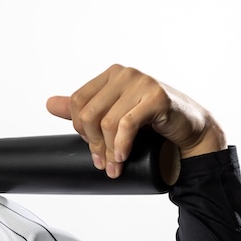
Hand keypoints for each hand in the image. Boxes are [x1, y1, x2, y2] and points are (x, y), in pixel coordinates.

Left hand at [46, 65, 226, 178]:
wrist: (191, 129)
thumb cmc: (153, 121)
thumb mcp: (115, 114)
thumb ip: (84, 109)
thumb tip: (50, 104)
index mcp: (110, 75)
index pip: (78, 102)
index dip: (80, 129)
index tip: (93, 149)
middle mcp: (124, 74)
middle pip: (89, 113)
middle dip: (94, 144)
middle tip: (103, 162)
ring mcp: (142, 82)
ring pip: (106, 122)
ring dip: (108, 150)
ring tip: (114, 166)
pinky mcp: (157, 97)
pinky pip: (126, 124)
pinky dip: (121, 145)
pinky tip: (123, 156)